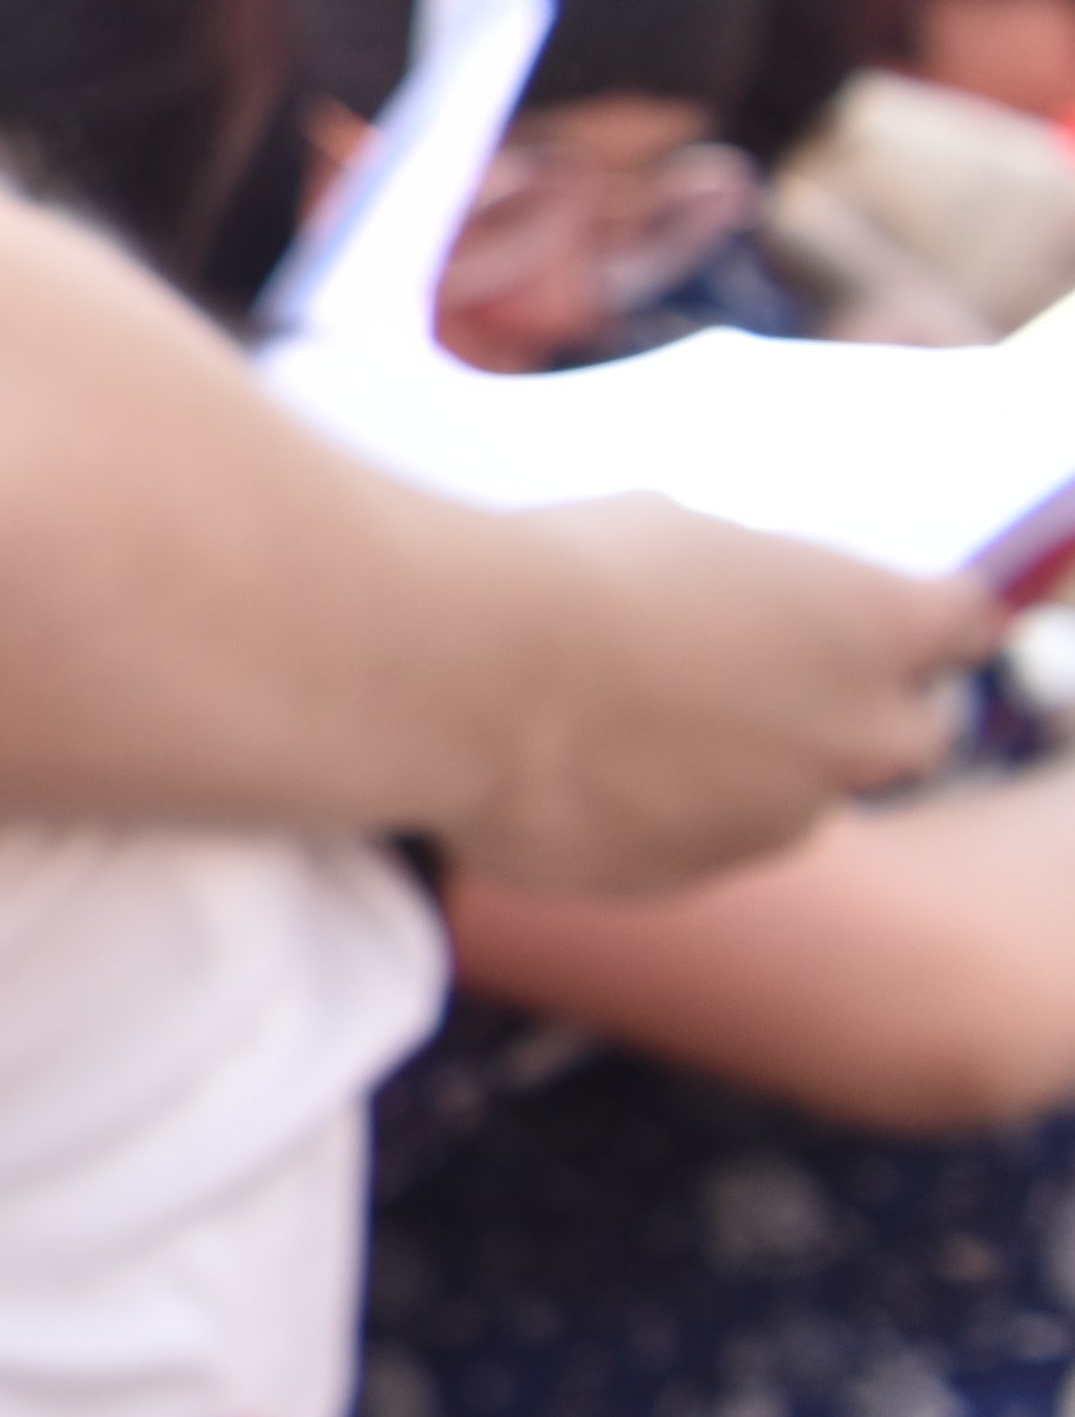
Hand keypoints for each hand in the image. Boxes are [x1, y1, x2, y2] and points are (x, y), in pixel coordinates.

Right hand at [444, 496, 983, 896]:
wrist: (449, 672)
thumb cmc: (562, 573)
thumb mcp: (685, 539)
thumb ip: (756, 599)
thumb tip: (743, 631)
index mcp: (876, 625)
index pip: (966, 621)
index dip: (926, 615)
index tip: (890, 611)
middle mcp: (855, 737)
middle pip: (909, 732)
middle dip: (858, 711)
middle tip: (770, 676)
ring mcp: (774, 820)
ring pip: (792, 799)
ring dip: (744, 769)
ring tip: (629, 716)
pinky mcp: (684, 878)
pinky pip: (693, 843)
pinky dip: (655, 812)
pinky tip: (573, 761)